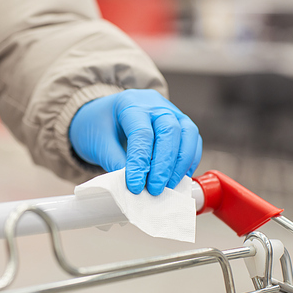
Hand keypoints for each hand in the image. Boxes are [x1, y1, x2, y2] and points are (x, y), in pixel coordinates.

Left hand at [69, 89, 201, 194]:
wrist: (105, 115)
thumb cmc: (100, 126)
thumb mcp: (99, 142)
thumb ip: (115, 162)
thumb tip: (133, 186)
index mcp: (130, 103)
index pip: (141, 133)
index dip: (140, 162)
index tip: (135, 186)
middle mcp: (155, 104)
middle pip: (169, 131)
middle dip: (164, 164)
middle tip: (155, 189)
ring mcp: (171, 112)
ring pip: (187, 134)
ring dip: (180, 164)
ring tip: (168, 187)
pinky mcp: (181, 123)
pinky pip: (192, 141)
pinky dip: (188, 161)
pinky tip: (178, 178)